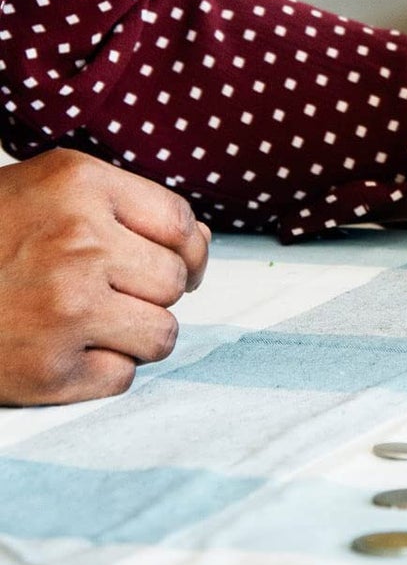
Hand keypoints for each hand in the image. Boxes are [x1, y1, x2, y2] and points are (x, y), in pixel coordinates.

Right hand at [0, 149, 210, 404]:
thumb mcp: (51, 189)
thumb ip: (127, 205)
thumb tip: (200, 243)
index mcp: (82, 185)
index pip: (182, 224)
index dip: (187, 250)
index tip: (171, 262)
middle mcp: (80, 243)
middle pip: (175, 282)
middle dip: (151, 292)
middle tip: (106, 293)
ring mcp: (66, 308)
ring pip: (162, 335)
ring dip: (135, 336)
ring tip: (90, 324)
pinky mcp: (47, 369)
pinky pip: (121, 378)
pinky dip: (100, 373)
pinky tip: (62, 352)